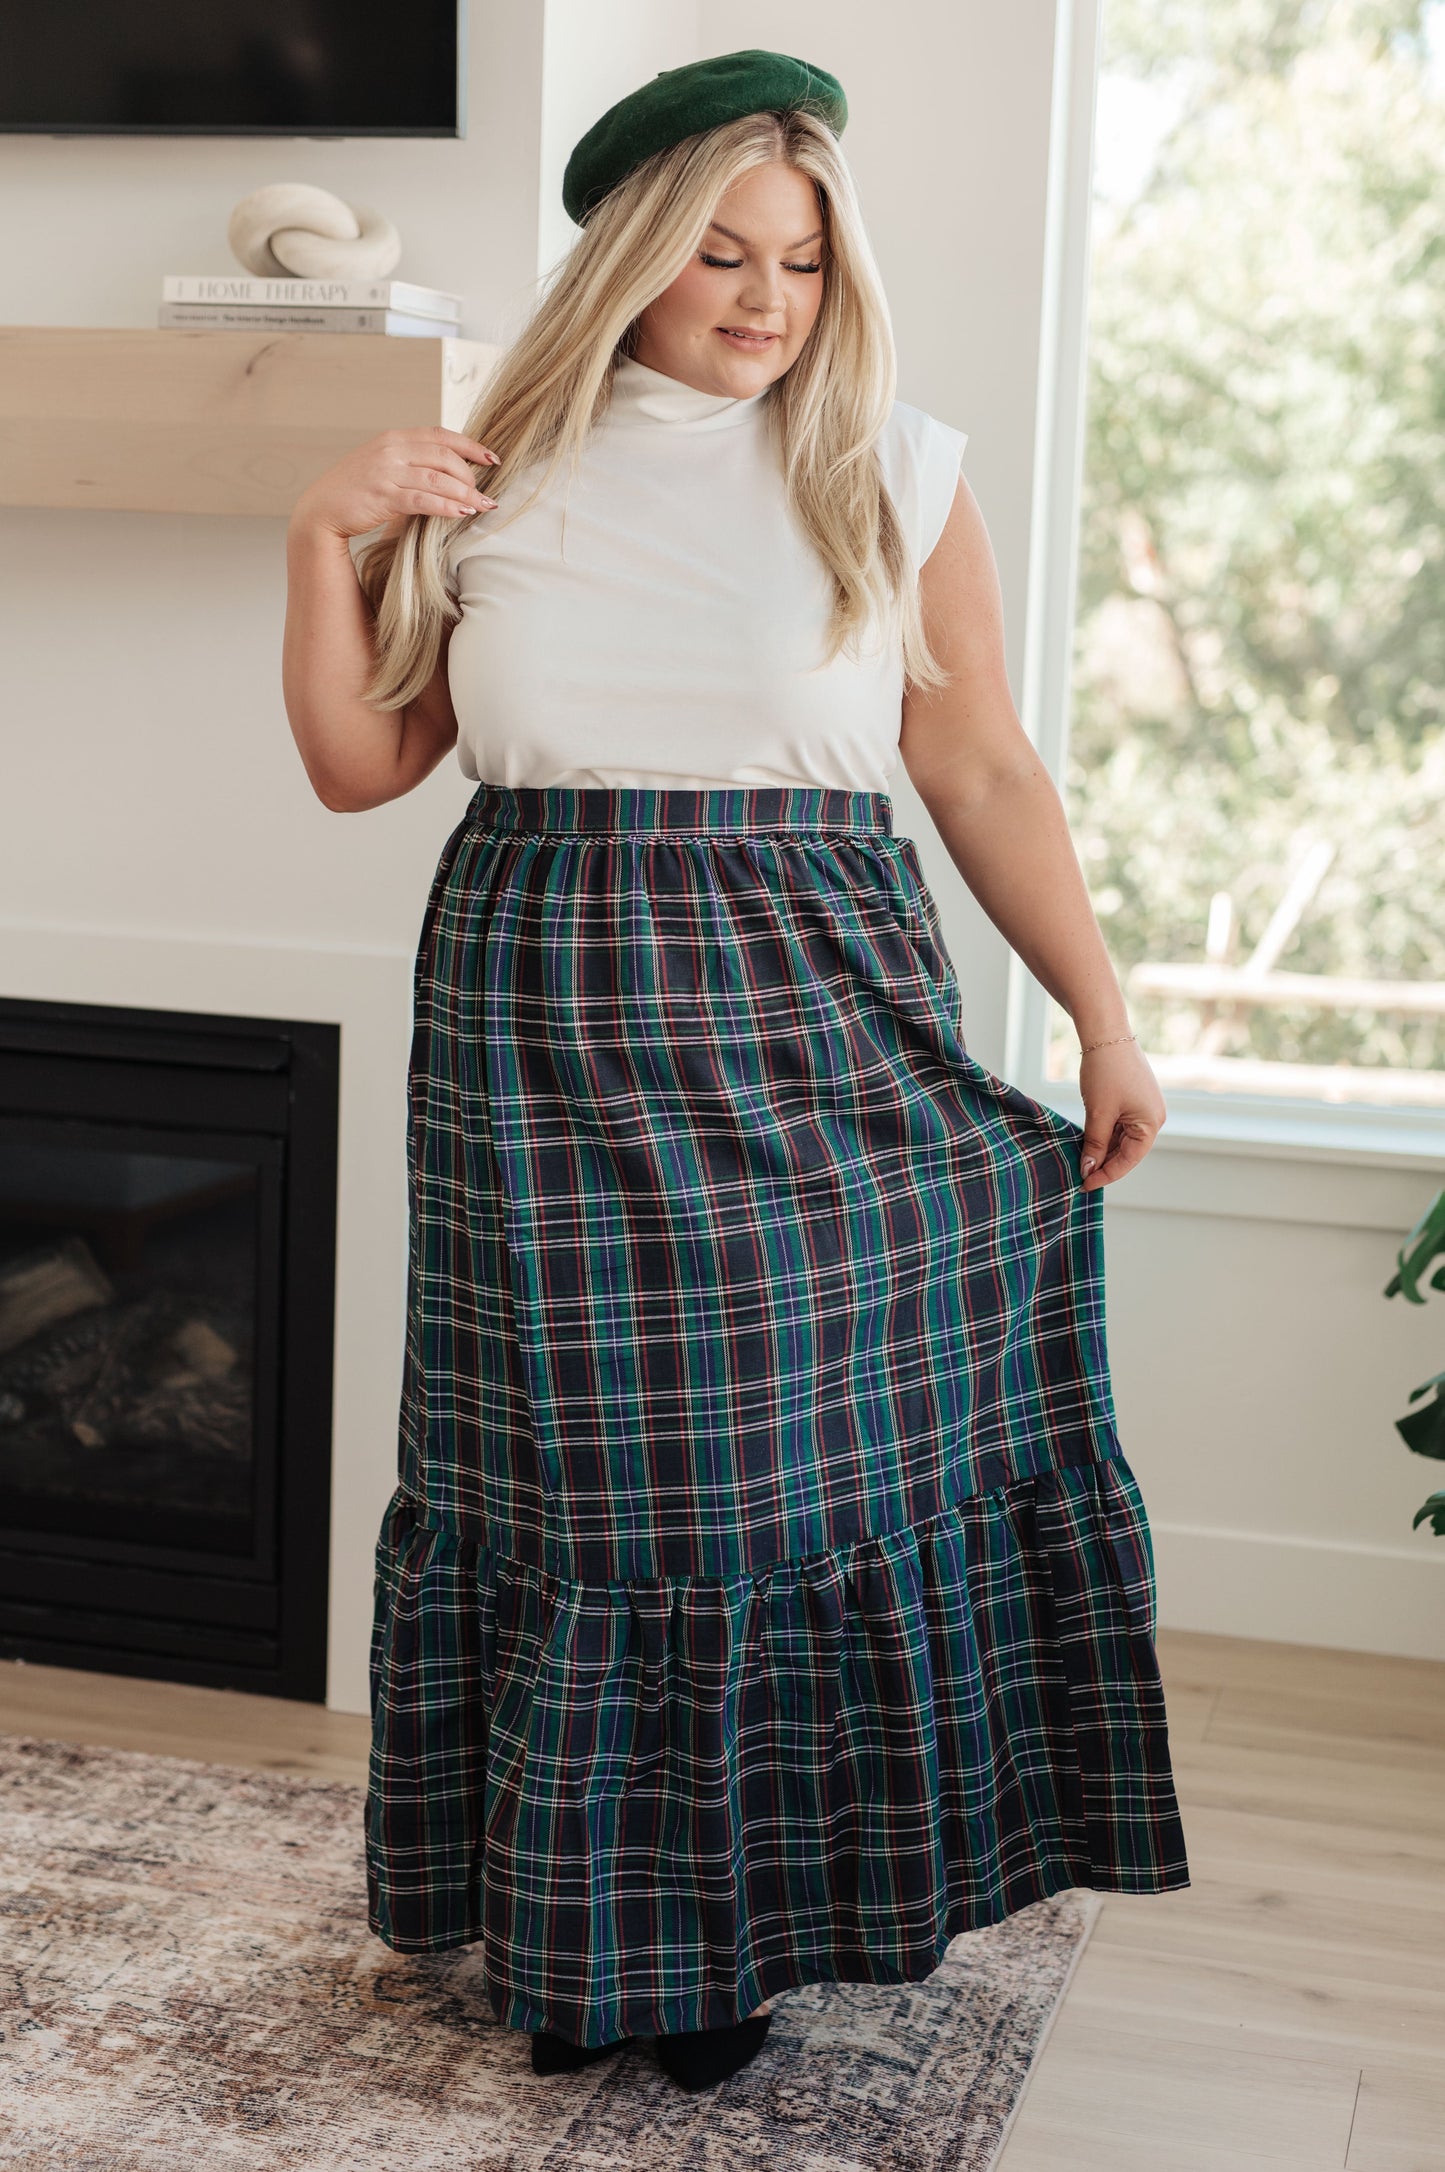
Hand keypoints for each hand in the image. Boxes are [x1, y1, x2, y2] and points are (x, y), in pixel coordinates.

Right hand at [288, 424, 501, 543]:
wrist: (320, 510)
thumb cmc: (355, 492)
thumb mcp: (383, 466)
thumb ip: (410, 464)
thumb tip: (447, 475)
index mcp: (394, 438)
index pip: (440, 435)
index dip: (470, 445)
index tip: (492, 459)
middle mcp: (391, 449)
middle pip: (444, 456)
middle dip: (470, 475)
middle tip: (484, 494)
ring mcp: (386, 471)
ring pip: (438, 478)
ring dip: (466, 493)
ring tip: (483, 506)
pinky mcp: (383, 495)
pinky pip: (423, 500)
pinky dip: (447, 506)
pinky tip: (462, 513)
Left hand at [1076, 1037, 1165, 1190]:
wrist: (1105, 1034)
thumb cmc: (1105, 1072)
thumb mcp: (1098, 1113)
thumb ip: (1094, 1144)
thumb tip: (1088, 1170)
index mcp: (1151, 1124)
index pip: (1128, 1161)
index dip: (1105, 1175)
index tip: (1084, 1184)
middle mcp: (1153, 1118)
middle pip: (1127, 1152)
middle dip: (1104, 1163)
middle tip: (1079, 1174)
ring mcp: (1144, 1109)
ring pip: (1122, 1139)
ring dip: (1102, 1149)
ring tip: (1081, 1159)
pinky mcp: (1134, 1100)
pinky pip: (1120, 1125)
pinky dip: (1105, 1134)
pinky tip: (1088, 1141)